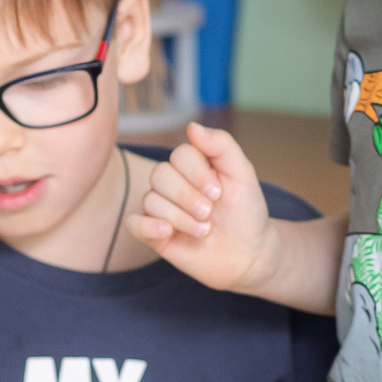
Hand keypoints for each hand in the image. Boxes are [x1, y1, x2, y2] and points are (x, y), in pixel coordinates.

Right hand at [131, 123, 276, 295]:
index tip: (218, 193)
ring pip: (150, 200)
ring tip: (204, 230)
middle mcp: (173, 183)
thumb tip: (192, 126)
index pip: (180, 155)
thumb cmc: (246, 212)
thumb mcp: (242, 175)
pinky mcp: (154, 233)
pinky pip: (134, 223)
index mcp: (193, 165)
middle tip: (209, 213)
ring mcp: (162, 208)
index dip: (196, 173)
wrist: (248, 254)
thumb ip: (222, 145)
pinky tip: (167, 232)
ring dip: (179, 217)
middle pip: (160, 175)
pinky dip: (147, 226)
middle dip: (187, 196)